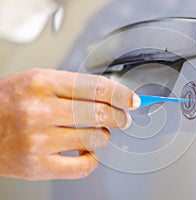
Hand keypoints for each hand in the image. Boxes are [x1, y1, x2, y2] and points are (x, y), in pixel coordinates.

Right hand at [0, 68, 139, 179]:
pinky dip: (91, 159)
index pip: (97, 88)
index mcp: (41, 83)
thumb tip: (113, 97)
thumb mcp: (39, 81)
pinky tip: (84, 151)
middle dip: (119, 117)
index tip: (132, 100)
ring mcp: (38, 141)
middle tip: (122, 118)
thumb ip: (75, 87)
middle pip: (100, 114)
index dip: (121, 95)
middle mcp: (39, 110)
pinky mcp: (37, 166)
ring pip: (95, 139)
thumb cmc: (10, 102)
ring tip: (92, 132)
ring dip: (102, 136)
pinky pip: (83, 166)